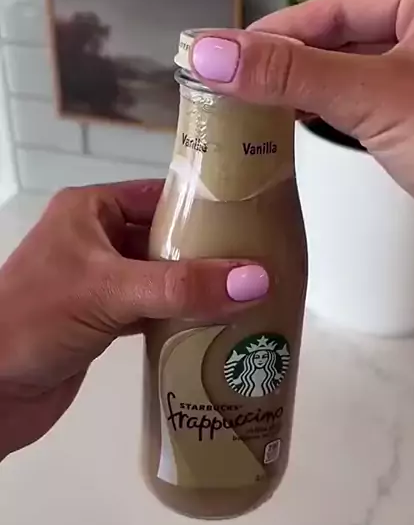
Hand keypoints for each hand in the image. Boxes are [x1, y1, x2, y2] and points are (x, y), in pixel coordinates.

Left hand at [0, 181, 267, 458]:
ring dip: (198, 290)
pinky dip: (180, 319)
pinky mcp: (101, 320)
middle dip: (210, 254)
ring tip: (252, 297)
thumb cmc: (36, 321)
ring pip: (161, 277)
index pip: (160, 195)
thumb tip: (259, 280)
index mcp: (89, 209)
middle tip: (266, 265)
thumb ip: (183, 287)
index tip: (259, 220)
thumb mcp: (111, 292)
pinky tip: (217, 329)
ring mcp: (98, 282)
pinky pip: (152, 311)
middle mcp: (94, 239)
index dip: (206, 206)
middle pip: (165, 239)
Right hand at [190, 0, 413, 250]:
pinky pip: (378, 106)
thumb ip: (294, 73)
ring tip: (263, 105)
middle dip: (293, 61)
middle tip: (239, 82)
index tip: (230, 52)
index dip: (278, 31)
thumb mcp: (377, 97)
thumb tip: (217, 53)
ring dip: (314, 90)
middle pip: (346, 37)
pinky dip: (341, 115)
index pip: (336, 6)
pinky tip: (314, 126)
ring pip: (360, 73)